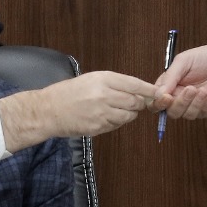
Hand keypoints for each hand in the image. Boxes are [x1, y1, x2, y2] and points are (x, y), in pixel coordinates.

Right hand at [1, 71, 159, 149]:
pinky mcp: (98, 127)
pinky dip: (116, 122)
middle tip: (133, 103)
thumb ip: (114, 83)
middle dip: (138, 103)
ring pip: (129, 116)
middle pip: (136, 102)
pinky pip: (117, 125)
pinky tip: (105, 117)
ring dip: (128, 114)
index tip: (159, 93)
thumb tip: (138, 90)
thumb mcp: (92, 79)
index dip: (149, 90)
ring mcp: (102, 113)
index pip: (135, 84)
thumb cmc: (69, 92)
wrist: (48, 110)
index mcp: (103, 79)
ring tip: (114, 109)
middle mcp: (104, 95)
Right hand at [155, 38, 206, 118]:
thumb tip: (158, 95)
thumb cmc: (204, 57)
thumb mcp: (183, 61)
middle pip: (172, 112)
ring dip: (196, 102)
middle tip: (190, 89)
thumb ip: (170, 77)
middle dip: (181, 103)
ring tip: (203, 88)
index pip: (156, 102)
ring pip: (188, 115)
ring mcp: (195, 106)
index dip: (158, 104)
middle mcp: (180, 99)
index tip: (166, 97)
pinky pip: (205, 111)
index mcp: (169, 87)